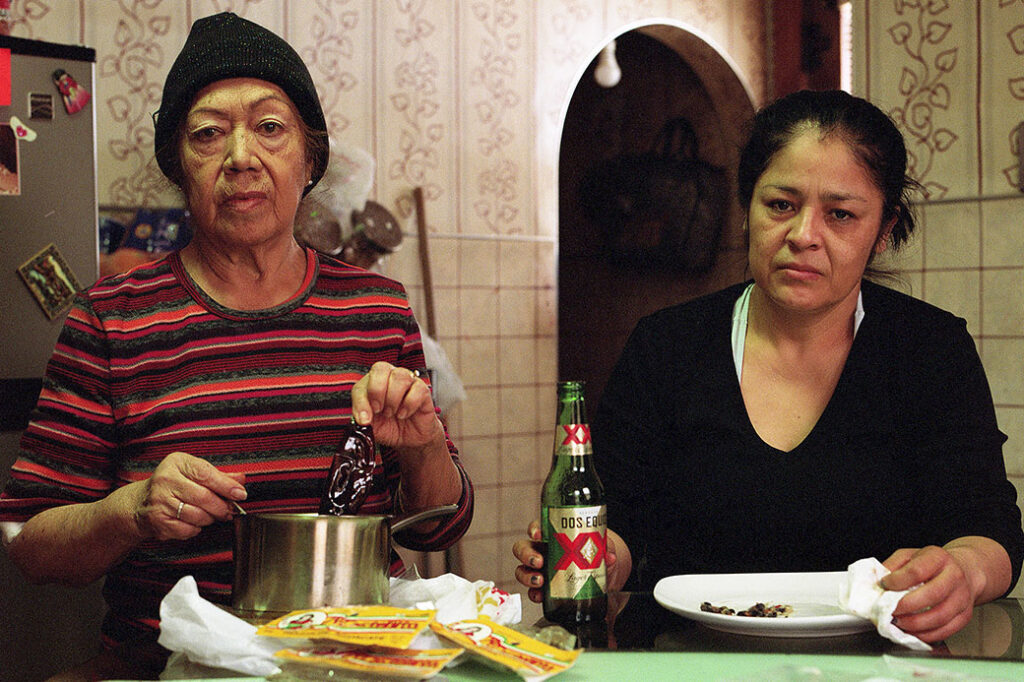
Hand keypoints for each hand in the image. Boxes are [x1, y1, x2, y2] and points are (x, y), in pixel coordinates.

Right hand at [131, 451, 245, 541]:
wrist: (140, 502)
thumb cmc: (172, 484)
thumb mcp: (192, 472)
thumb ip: (218, 476)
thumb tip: (241, 479)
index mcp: (177, 463)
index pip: (206, 474)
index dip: (226, 486)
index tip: (240, 494)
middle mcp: (165, 480)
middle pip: (204, 497)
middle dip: (222, 507)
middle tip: (230, 510)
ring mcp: (159, 501)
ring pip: (197, 515)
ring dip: (210, 518)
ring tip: (211, 515)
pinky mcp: (158, 521)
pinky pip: (188, 529)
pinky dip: (196, 528)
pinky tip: (194, 521)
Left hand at [350, 361, 441, 450]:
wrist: (409, 438)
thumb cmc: (389, 426)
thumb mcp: (371, 426)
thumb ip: (362, 418)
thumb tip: (362, 417)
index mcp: (372, 383)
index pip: (363, 382)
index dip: (361, 401)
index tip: (365, 419)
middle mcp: (390, 377)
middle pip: (381, 368)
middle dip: (377, 391)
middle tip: (378, 410)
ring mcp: (408, 381)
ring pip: (400, 376)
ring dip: (393, 399)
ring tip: (392, 413)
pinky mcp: (423, 390)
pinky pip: (417, 389)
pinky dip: (409, 405)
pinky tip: (404, 414)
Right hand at [512, 520, 629, 602]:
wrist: (601, 573)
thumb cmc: (594, 552)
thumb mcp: (601, 546)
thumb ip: (605, 549)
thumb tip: (609, 557)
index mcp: (552, 535)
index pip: (537, 527)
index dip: (534, 529)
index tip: (538, 535)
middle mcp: (541, 550)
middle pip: (522, 548)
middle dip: (526, 555)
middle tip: (538, 562)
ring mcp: (540, 570)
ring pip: (522, 570)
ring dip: (527, 576)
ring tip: (539, 582)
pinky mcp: (543, 588)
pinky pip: (532, 590)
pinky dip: (534, 593)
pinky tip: (540, 596)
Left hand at [881, 545, 973, 642]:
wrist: (963, 571)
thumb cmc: (931, 564)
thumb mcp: (909, 556)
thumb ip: (893, 566)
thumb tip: (878, 582)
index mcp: (938, 558)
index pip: (917, 571)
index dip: (897, 581)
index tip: (884, 585)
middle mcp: (954, 577)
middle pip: (932, 595)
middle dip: (906, 606)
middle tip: (890, 610)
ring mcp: (962, 598)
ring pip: (940, 616)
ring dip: (915, 624)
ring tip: (898, 623)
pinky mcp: (965, 616)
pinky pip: (946, 630)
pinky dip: (926, 635)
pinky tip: (912, 631)